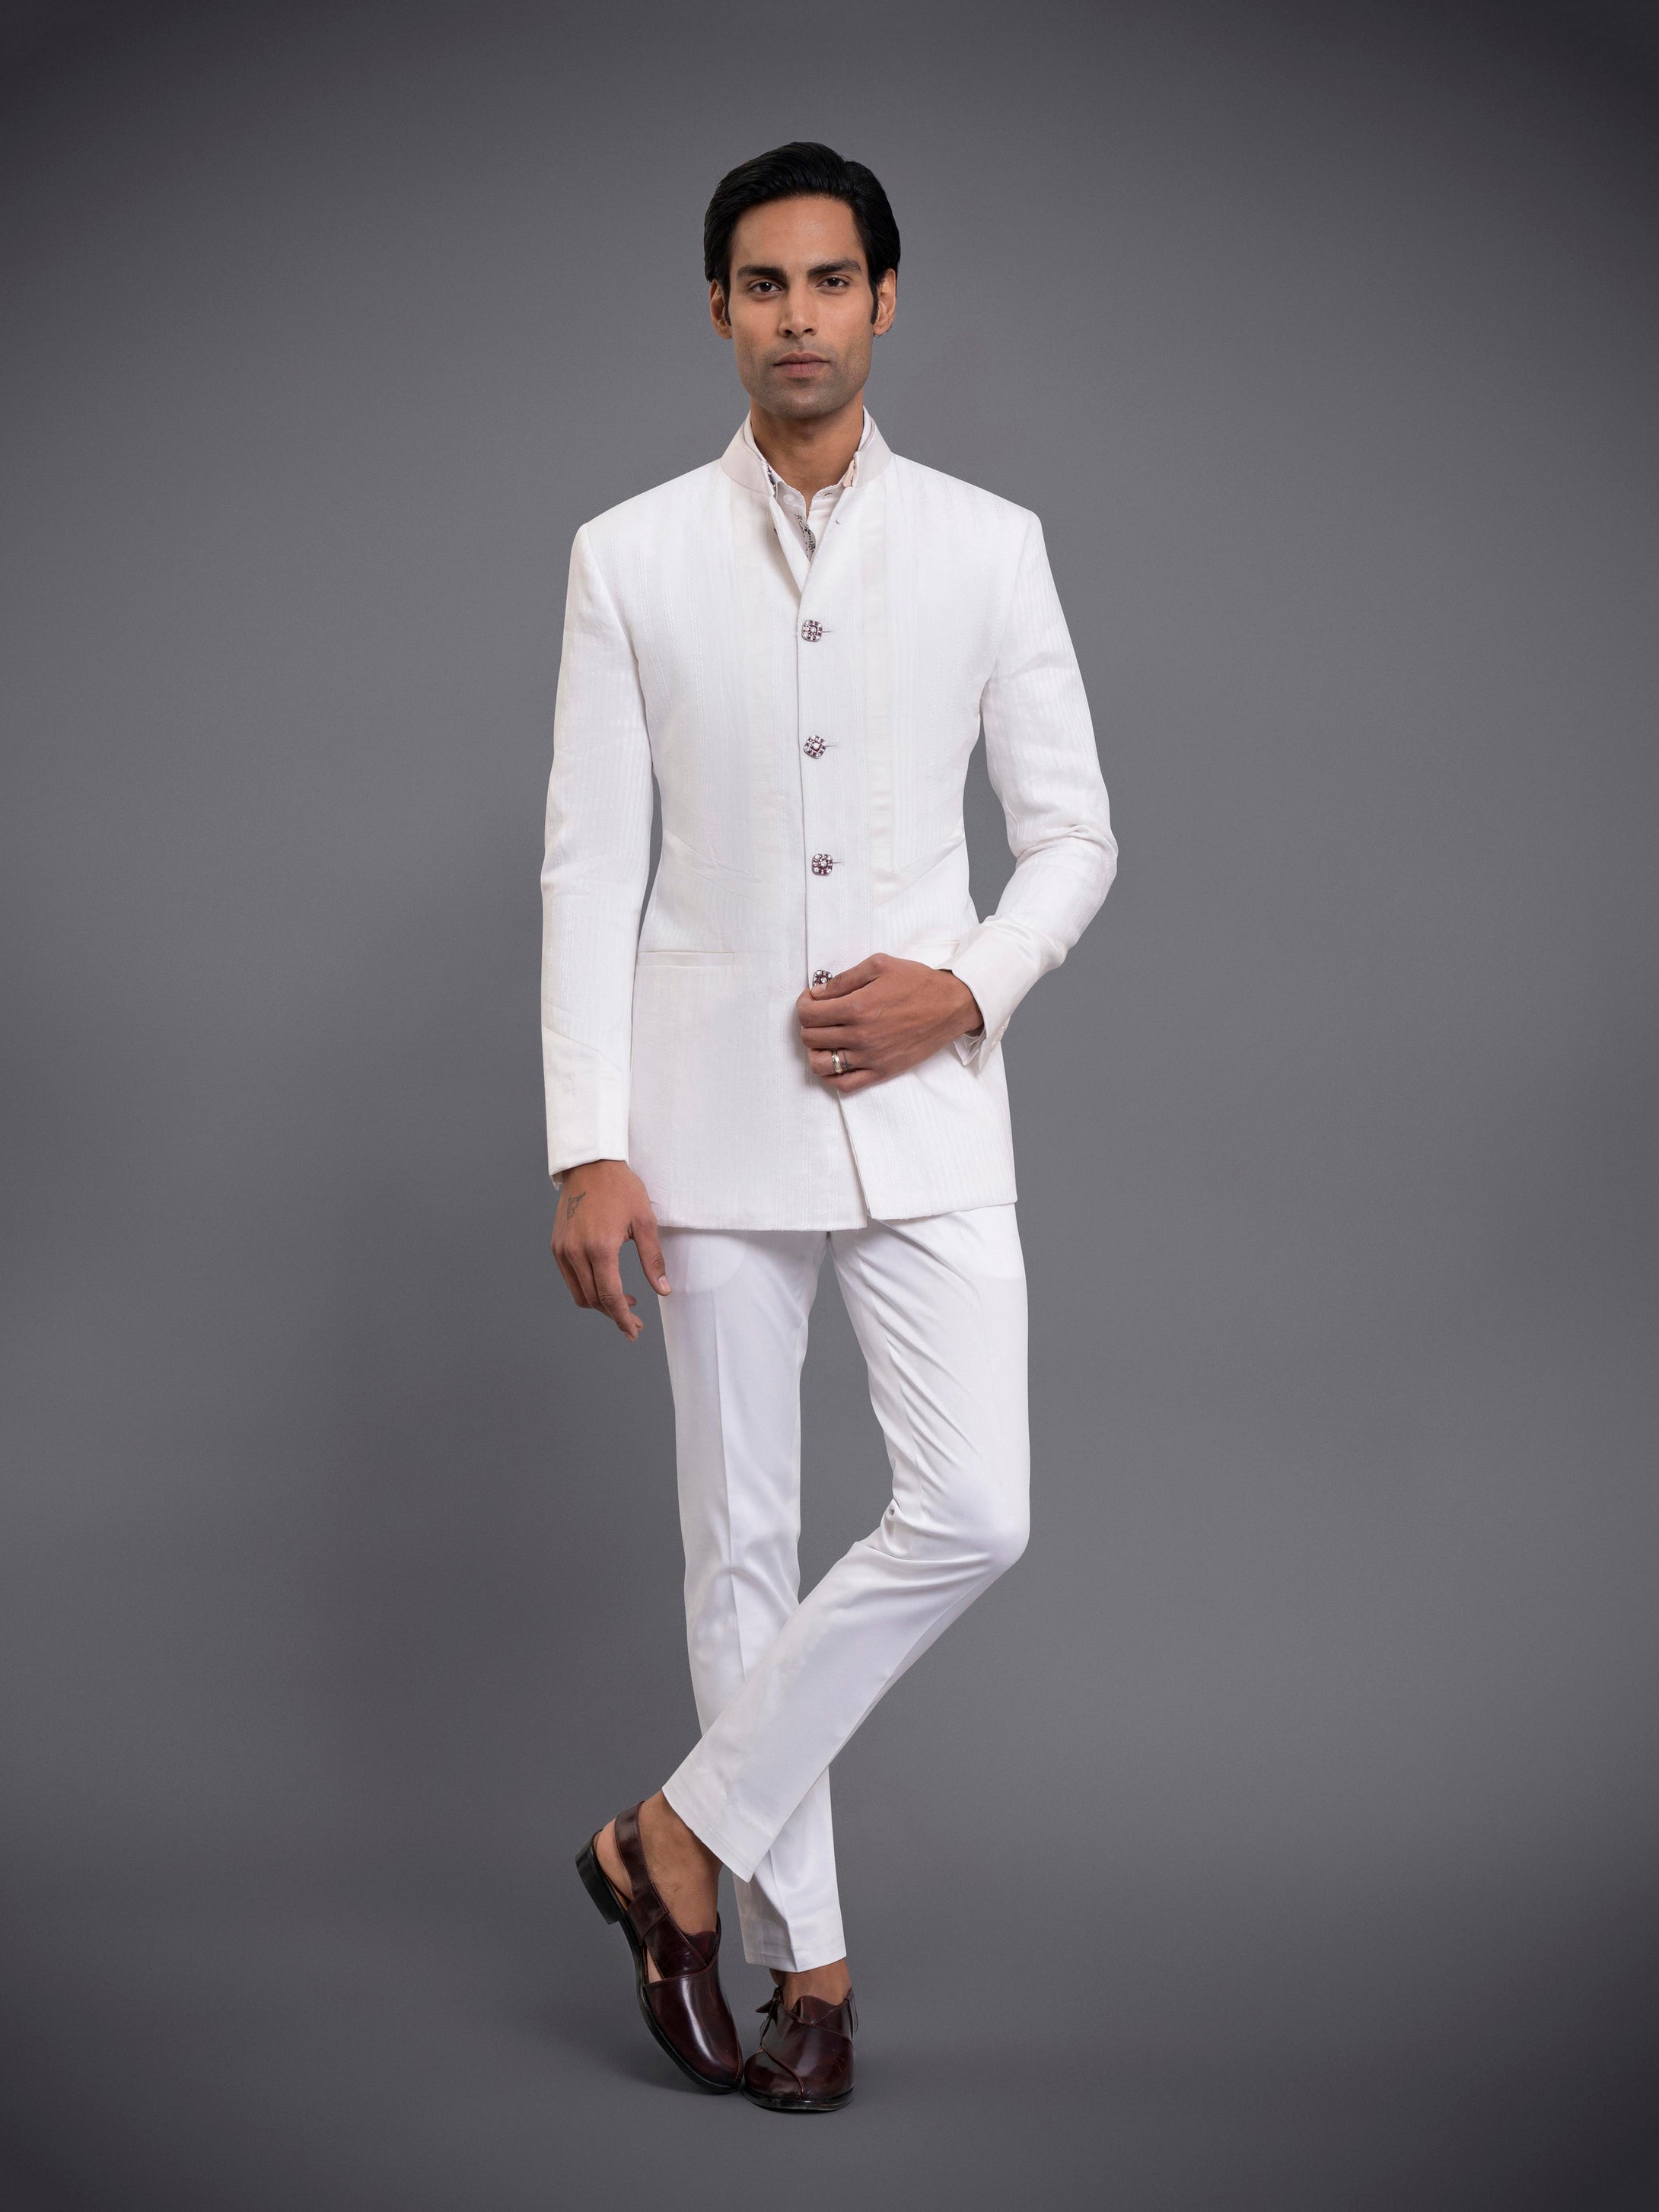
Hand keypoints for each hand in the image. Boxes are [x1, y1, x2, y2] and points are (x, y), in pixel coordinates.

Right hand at [550, 1159, 668, 1341]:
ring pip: (579, 1293)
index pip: (610, 1296)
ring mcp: (562, 1249)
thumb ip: (653, 1259)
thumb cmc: (621, 1189)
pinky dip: (587, 1288)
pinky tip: (605, 1283)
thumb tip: (663, 1290)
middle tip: (635, 1320)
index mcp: (600, 1247)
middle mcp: (575, 1252)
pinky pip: (570, 1278)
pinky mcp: (556, 1245)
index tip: (633, 1331)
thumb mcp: (645, 1222)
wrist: (590, 1165)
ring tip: (624, 1302)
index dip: (622, 1318)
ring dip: (600, 1304)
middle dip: (614, 1314)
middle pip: (593, 1300)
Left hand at [795, 955, 983, 1094]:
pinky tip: (835, 1061)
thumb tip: (818, 993)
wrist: (951, 1006)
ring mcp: (870, 1058)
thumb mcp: (879, 965)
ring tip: (824, 1039)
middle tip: (820, 1014)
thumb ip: (844, 979)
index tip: (812, 999)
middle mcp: (860, 1036)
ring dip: (815, 1050)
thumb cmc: (917, 982)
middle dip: (808, 1023)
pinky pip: (844, 1085)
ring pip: (820, 1064)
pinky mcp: (881, 1072)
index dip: (803, 1004)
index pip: (808, 1014)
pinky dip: (831, 1076)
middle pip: (810, 1037)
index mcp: (857, 1007)